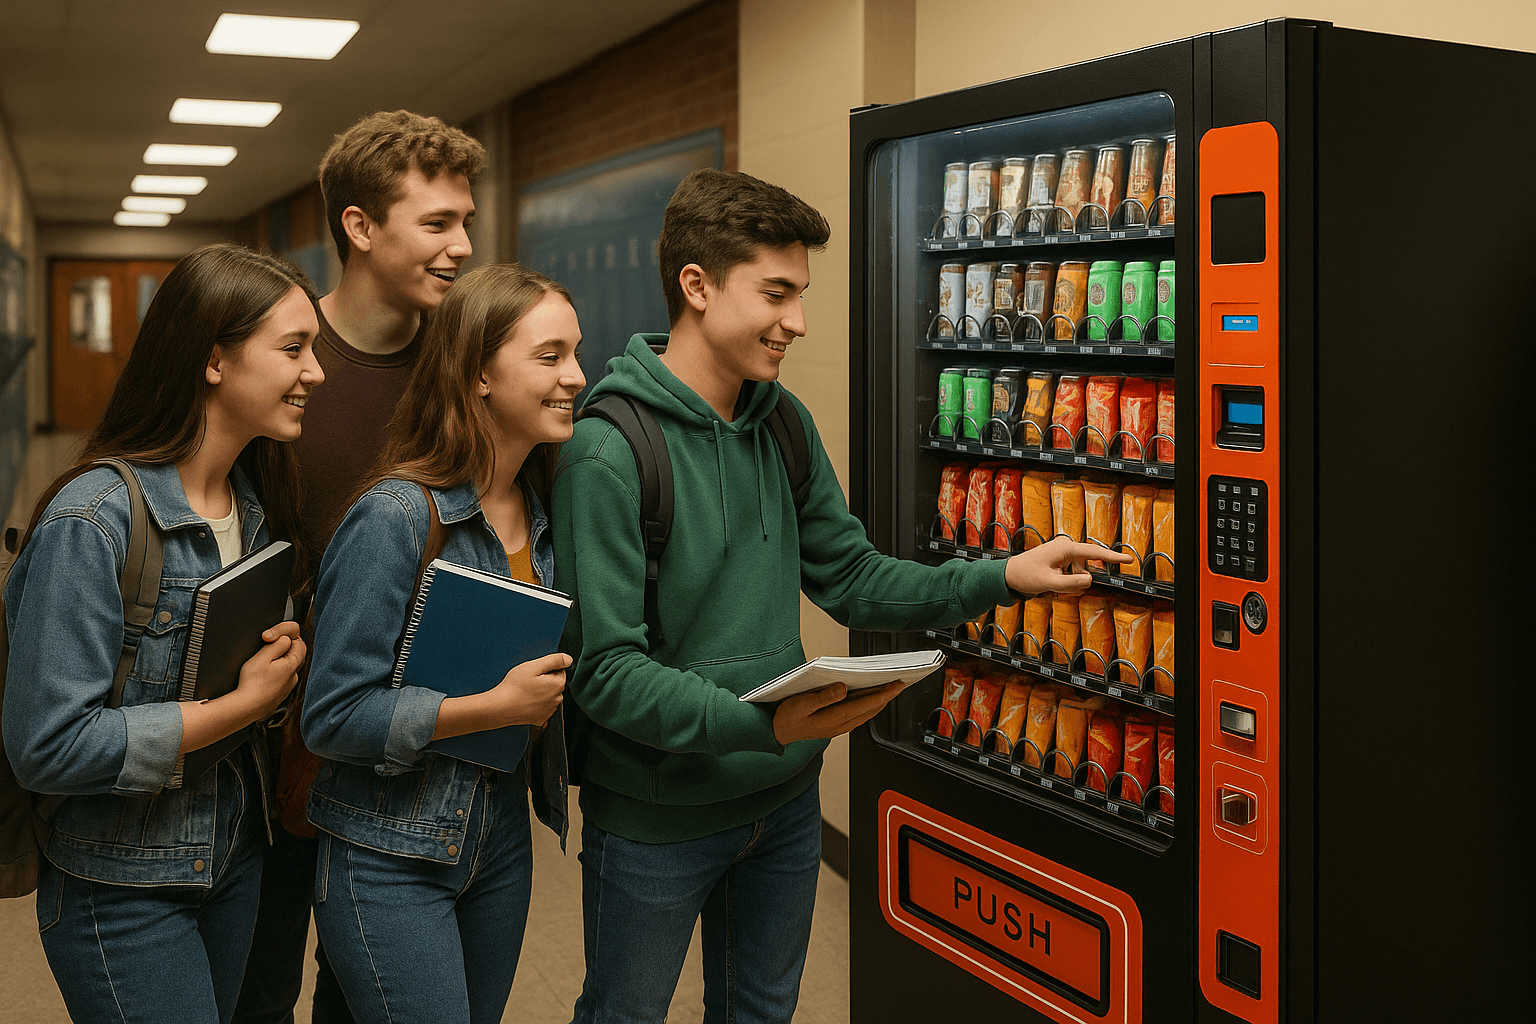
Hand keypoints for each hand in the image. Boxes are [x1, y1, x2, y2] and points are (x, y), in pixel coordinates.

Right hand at [234, 621, 305, 719]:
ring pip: (285, 666)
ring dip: (275, 660)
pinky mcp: (279, 694)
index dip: (285, 635)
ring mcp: (287, 687)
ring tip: (260, 663)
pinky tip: (259, 676)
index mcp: (292, 665)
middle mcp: (293, 677)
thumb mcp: (263, 657)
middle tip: (263, 647)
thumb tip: (286, 639)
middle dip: (280, 647)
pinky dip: (271, 672)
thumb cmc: (252, 684)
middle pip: (293, 654)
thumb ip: (278, 644)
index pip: (299, 642)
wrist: (245, 709)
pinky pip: (279, 678)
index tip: (267, 638)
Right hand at [487, 652, 569, 727]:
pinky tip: (525, 702)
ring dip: (541, 693)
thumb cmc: (514, 687)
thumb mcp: (533, 666)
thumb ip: (554, 660)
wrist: (500, 707)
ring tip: (525, 692)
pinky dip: (536, 704)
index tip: (534, 673)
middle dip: (544, 681)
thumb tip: (569, 659)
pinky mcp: (541, 719)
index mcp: (557, 685)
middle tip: (528, 682)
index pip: (560, 671)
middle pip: (555, 684)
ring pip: (549, 696)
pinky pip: (542, 707)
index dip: (546, 670)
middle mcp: (557, 700)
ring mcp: (549, 711)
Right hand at [772, 680, 909, 745]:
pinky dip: (870, 704)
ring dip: (881, 700)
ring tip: (892, 687)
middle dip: (888, 696)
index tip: (898, 684)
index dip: (884, 694)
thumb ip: (823, 697)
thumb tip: (843, 688)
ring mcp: (839, 726)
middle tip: (902, 682)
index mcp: (833, 719)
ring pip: (867, 713)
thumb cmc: (786, 718)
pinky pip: (859, 714)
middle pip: (872, 709)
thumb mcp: (801, 704)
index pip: (866, 705)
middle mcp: (840, 725)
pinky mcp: (836, 724)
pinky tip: (872, 696)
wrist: (776, 733)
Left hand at [1004, 536, 1132, 595]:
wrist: (1009, 575)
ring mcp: (1064, 554)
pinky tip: (1053, 584)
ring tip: (1052, 586)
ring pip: (1080, 575)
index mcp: (1064, 548)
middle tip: (1057, 588)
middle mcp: (1066, 547)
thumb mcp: (1049, 583)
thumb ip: (1071, 583)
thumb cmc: (1026, 576)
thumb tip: (1090, 580)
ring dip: (1071, 585)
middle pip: (1086, 569)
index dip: (1113, 557)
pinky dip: (1067, 584)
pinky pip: (1073, 575)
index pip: (1094, 552)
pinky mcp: (1061, 561)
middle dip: (1076, 583)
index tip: (1129, 559)